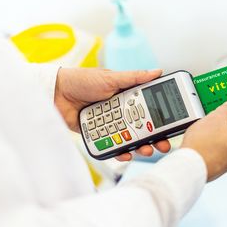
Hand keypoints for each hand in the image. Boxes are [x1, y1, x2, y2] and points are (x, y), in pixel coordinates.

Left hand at [54, 67, 170, 160]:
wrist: (55, 93)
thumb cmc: (82, 80)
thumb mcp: (110, 77)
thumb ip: (134, 77)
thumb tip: (157, 71)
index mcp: (126, 96)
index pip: (148, 108)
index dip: (160, 117)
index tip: (172, 124)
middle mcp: (121, 110)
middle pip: (142, 126)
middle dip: (154, 136)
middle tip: (163, 144)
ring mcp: (111, 123)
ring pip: (130, 137)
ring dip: (140, 146)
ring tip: (146, 150)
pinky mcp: (99, 134)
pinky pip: (113, 145)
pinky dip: (120, 151)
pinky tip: (127, 154)